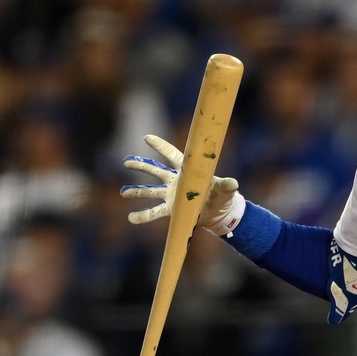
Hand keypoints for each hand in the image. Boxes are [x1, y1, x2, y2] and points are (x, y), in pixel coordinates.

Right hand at [121, 135, 244, 234]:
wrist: (219, 214)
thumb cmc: (222, 197)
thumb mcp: (224, 191)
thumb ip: (226, 186)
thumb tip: (233, 183)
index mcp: (188, 172)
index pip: (173, 156)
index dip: (161, 147)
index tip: (147, 137)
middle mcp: (176, 181)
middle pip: (155, 171)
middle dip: (141, 166)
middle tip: (126, 162)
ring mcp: (172, 195)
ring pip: (151, 191)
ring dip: (137, 192)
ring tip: (123, 193)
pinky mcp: (172, 210)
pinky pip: (154, 212)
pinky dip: (143, 216)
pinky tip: (131, 218)